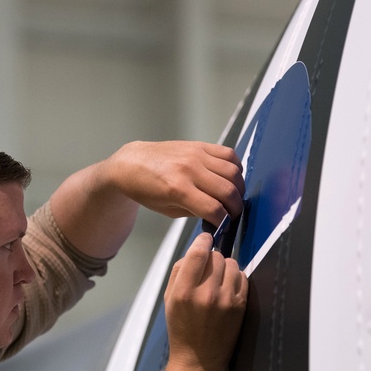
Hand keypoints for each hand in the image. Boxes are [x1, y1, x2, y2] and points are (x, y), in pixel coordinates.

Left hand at [101, 141, 244, 225]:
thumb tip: (218, 215)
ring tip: (233, 197)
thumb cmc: (146, 190)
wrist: (132, 163)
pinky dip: (236, 167)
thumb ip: (194, 212)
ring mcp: (196, 155)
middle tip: (234, 213)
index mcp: (178, 190)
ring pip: (233, 171)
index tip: (226, 225)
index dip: (225, 221)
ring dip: (239, 188)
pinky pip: (228, 154)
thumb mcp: (167, 210)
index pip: (214, 209)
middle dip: (236, 207)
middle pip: (228, 191)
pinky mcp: (199, 145)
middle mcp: (190, 170)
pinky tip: (231, 177)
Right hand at [164, 232, 247, 370]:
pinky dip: (235, 278)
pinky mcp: (241, 306)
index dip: (202, 241)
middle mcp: (206, 294)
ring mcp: (226, 300)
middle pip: (216, 256)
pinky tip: (227, 289)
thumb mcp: (169, 300)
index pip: (197, 253)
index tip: (204, 239)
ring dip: (224, 267)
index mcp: (184, 292)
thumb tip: (195, 249)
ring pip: (231, 264)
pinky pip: (242, 277)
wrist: (199, 360)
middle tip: (207, 270)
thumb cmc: (181, 329)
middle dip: (212, 259)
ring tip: (217, 281)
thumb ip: (179, 272)